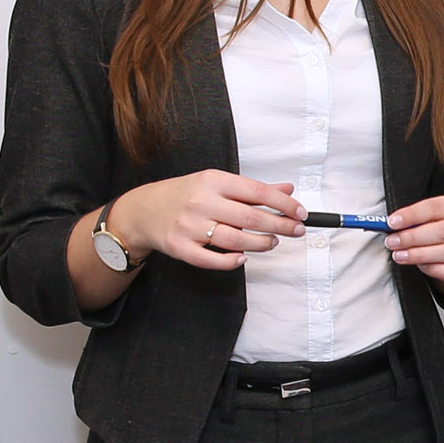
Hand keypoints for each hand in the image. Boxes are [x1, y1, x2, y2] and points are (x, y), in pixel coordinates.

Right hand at [114, 169, 303, 269]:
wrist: (142, 210)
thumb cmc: (185, 195)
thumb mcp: (217, 183)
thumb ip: (253, 189)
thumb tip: (287, 191)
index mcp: (213, 181)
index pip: (257, 191)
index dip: (283, 204)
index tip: (300, 213)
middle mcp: (201, 201)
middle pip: (250, 217)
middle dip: (280, 226)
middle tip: (296, 231)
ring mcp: (189, 226)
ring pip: (235, 240)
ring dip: (260, 244)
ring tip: (272, 242)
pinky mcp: (180, 247)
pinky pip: (211, 260)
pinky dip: (231, 262)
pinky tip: (243, 258)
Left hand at [386, 190, 443, 295]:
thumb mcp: (435, 213)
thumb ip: (417, 218)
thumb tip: (393, 225)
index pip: (435, 207)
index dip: (412, 215)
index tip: (392, 222)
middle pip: (442, 231)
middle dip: (412, 237)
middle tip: (393, 242)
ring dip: (419, 255)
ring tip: (400, 255)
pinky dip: (433, 269)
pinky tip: (420, 266)